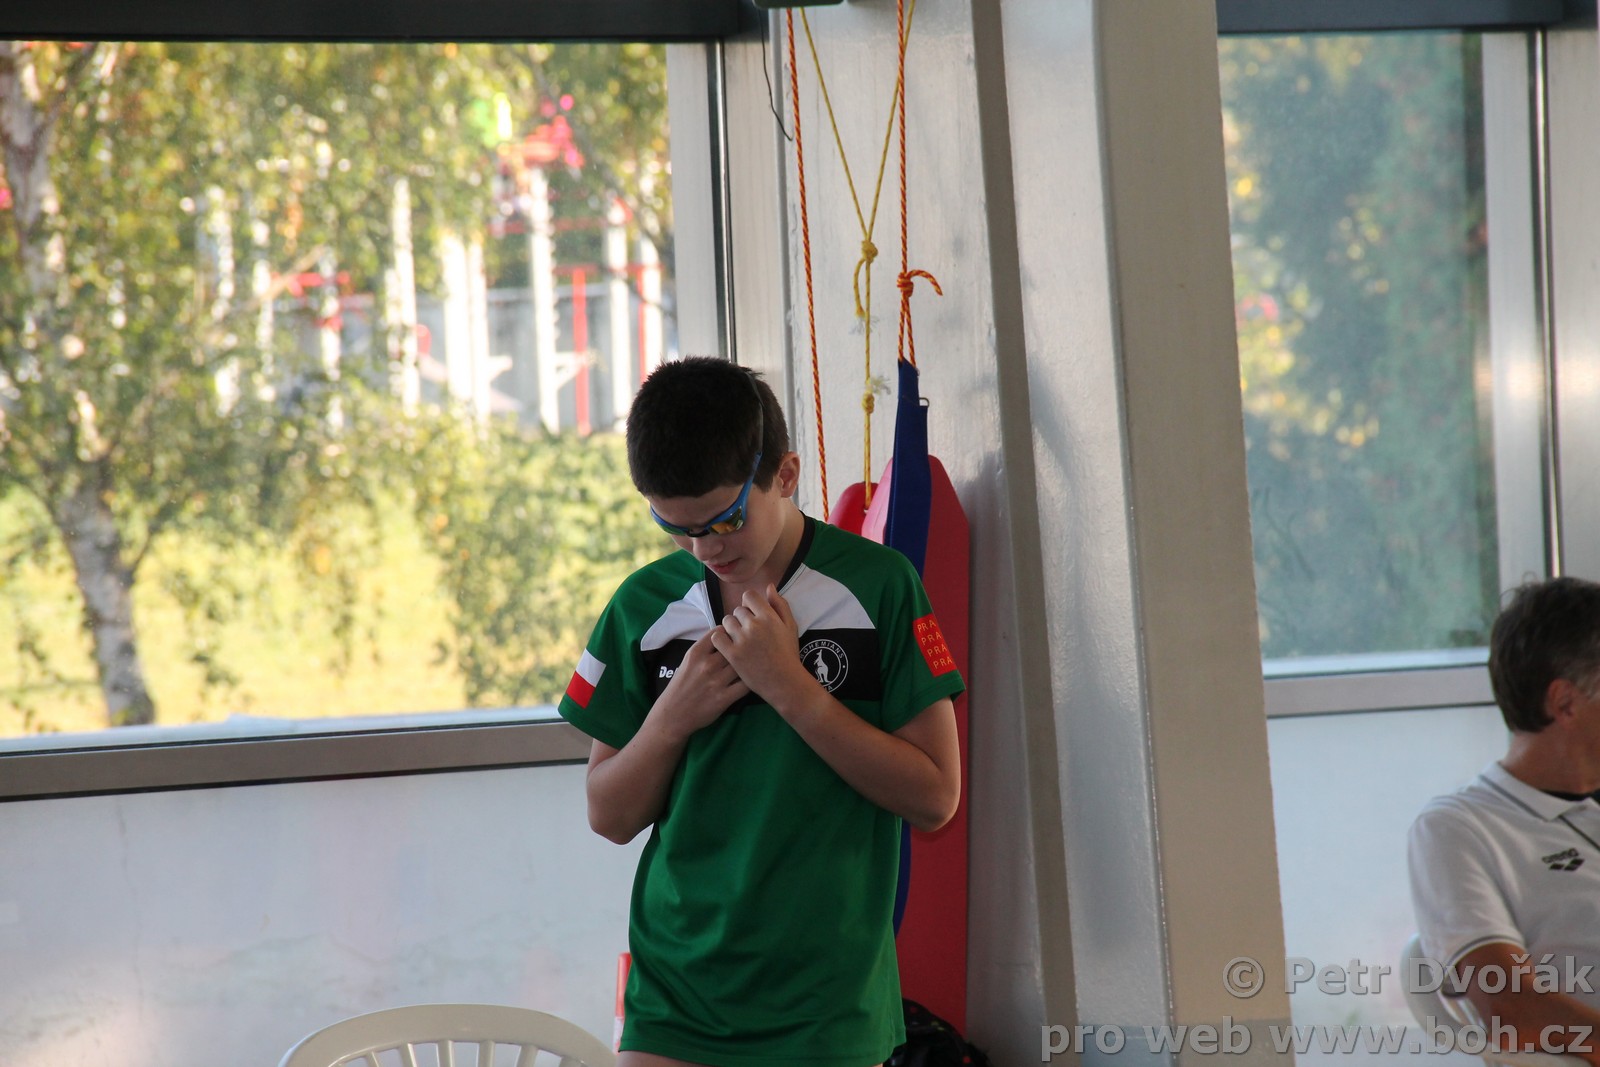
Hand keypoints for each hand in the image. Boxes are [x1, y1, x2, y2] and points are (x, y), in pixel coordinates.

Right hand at [651, 631, 748, 737]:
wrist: (673, 714)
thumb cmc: (681, 686)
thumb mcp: (687, 662)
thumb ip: (705, 650)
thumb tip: (725, 639)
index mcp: (696, 653)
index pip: (719, 633)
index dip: (728, 634)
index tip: (732, 638)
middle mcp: (707, 664)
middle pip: (733, 647)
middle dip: (740, 649)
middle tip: (746, 652)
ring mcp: (716, 681)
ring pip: (741, 665)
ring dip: (746, 665)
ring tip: (749, 666)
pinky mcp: (724, 698)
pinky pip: (745, 686)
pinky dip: (749, 682)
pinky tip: (748, 681)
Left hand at [710, 585, 810, 703]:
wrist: (784, 682)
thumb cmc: (789, 654)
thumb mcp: (790, 626)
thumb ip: (780, 604)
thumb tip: (769, 586)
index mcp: (768, 616)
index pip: (748, 596)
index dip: (749, 604)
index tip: (753, 615)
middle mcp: (754, 625)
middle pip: (737, 610)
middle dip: (741, 618)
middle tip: (748, 632)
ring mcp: (742, 640)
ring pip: (726, 622)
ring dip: (731, 628)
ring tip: (739, 639)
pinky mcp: (732, 655)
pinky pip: (717, 637)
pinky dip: (720, 639)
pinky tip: (728, 645)